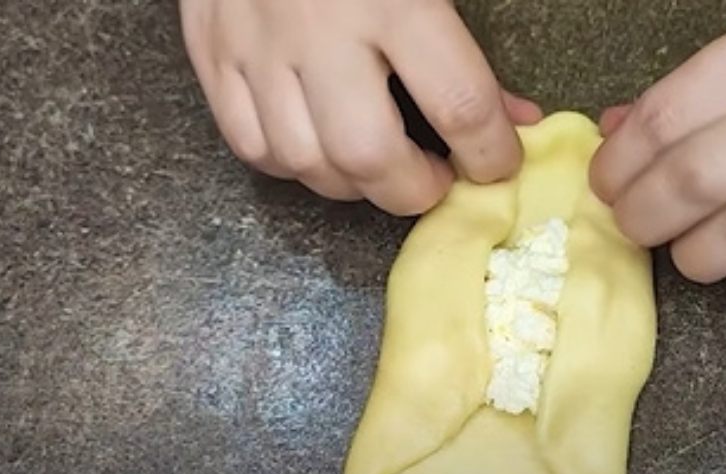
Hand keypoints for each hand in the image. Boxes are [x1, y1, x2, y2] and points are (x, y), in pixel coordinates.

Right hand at [180, 0, 541, 214]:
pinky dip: (290, 165)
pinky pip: (249, 144)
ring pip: (304, 162)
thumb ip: (471, 47)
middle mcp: (321, 31)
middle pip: (369, 156)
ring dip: (353, 185)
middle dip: (414, 190)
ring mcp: (256, 47)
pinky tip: (319, 147)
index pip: (458, 104)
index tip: (497, 164)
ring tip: (380, 166)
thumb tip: (514, 118)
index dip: (490, 154)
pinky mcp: (211, 53)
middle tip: (435, 178)